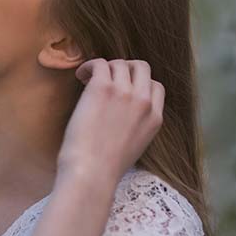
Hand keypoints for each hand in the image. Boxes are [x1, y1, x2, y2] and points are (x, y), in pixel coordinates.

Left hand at [56, 58, 164, 187]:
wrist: (92, 173)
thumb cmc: (104, 168)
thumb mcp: (134, 147)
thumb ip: (135, 126)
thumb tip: (119, 112)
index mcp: (155, 119)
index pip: (155, 86)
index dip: (137, 83)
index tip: (121, 88)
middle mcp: (143, 102)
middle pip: (142, 68)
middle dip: (125, 68)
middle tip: (107, 77)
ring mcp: (125, 93)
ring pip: (120, 63)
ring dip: (104, 67)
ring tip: (88, 78)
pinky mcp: (103, 87)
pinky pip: (100, 63)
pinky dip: (89, 66)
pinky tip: (80, 76)